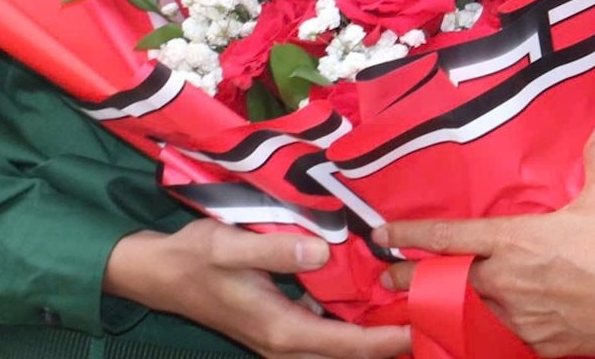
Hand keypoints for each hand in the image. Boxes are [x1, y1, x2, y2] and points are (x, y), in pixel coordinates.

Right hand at [104, 222, 406, 358]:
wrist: (161, 273)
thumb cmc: (196, 257)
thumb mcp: (231, 246)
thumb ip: (278, 251)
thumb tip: (322, 252)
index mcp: (280, 329)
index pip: (345, 344)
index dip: (385, 341)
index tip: (421, 331)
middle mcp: (284, 343)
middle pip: (347, 355)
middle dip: (387, 346)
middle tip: (433, 324)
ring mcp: (282, 338)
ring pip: (336, 349)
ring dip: (370, 339)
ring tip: (412, 317)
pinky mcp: (280, 326)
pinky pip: (324, 336)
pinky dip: (351, 328)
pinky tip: (372, 306)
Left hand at [378, 118, 594, 357]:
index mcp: (514, 238)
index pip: (449, 234)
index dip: (411, 233)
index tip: (380, 235)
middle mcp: (507, 278)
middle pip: (447, 280)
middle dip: (416, 279)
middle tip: (389, 277)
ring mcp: (521, 316)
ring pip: (478, 309)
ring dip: (462, 303)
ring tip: (446, 302)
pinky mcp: (541, 343)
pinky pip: (513, 335)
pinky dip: (507, 327)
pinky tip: (508, 323)